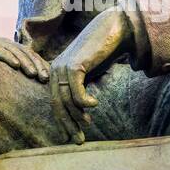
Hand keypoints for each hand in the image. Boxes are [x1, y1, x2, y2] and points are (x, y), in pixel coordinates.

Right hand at [0, 38, 49, 82]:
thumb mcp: (0, 71)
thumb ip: (14, 74)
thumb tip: (34, 86)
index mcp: (11, 49)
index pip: (31, 54)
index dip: (41, 64)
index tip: (48, 79)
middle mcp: (5, 44)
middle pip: (25, 52)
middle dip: (36, 65)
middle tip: (44, 78)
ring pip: (14, 50)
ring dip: (25, 62)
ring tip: (33, 74)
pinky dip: (8, 56)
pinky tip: (16, 65)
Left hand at [49, 8, 131, 143]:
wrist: (114, 29)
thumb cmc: (104, 51)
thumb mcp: (89, 73)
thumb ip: (81, 88)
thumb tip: (81, 111)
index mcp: (57, 72)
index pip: (56, 102)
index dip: (64, 121)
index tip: (72, 136)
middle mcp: (55, 69)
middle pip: (58, 104)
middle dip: (68, 124)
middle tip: (78, 140)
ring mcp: (62, 66)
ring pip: (67, 101)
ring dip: (78, 116)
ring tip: (88, 124)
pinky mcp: (74, 65)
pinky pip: (75, 92)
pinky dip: (84, 102)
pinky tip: (94, 104)